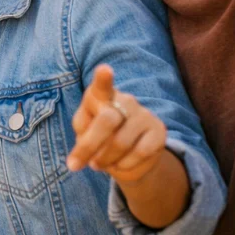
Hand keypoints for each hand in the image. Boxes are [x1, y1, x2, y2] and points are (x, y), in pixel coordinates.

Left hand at [67, 65, 168, 183]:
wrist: (126, 156)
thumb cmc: (98, 137)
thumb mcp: (84, 134)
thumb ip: (82, 137)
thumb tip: (80, 155)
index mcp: (100, 96)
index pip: (102, 86)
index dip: (103, 79)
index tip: (104, 70)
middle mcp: (125, 100)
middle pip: (107, 121)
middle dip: (89, 145)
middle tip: (76, 164)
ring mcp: (144, 114)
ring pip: (121, 142)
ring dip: (105, 160)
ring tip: (99, 163)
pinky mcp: (159, 130)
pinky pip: (141, 152)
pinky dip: (125, 164)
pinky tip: (120, 164)